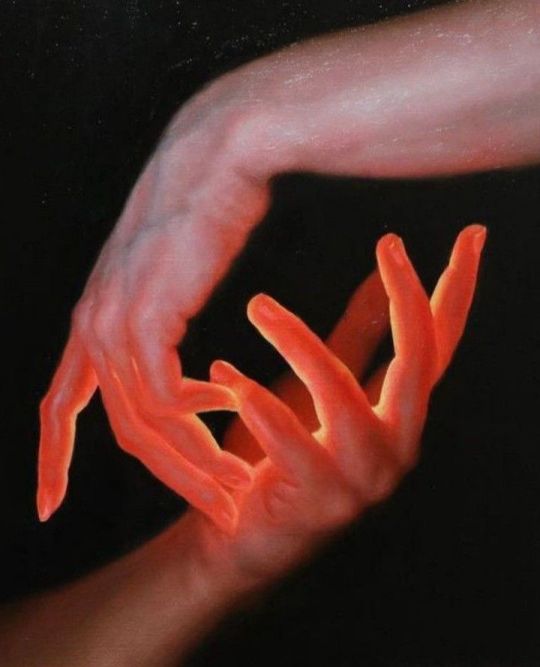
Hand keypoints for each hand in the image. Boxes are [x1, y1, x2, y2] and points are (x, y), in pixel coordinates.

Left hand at [37, 79, 270, 528]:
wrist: (218, 156)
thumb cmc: (203, 211)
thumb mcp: (165, 271)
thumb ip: (158, 312)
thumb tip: (173, 346)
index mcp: (92, 318)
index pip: (58, 404)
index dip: (53, 457)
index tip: (50, 502)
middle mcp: (94, 325)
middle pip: (118, 429)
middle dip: (166, 472)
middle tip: (213, 501)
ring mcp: (117, 320)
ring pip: (143, 423)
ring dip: (191, 456)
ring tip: (234, 473)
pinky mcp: (150, 315)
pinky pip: (166, 394)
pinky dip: (197, 410)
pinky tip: (227, 402)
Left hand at [198, 226, 485, 582]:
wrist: (238, 540)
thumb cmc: (280, 457)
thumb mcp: (318, 390)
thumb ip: (354, 342)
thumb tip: (379, 282)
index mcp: (397, 416)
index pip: (440, 346)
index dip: (459, 291)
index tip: (472, 236)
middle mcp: (396, 446)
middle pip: (419, 362)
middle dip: (409, 297)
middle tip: (392, 245)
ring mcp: (362, 479)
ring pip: (343, 393)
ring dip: (298, 341)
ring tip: (257, 305)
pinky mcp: (319, 503)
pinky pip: (289, 439)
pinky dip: (256, 401)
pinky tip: (225, 374)